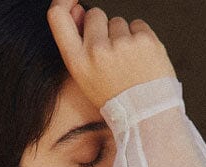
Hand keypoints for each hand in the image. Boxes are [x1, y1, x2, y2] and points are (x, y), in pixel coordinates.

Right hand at [47, 2, 176, 110]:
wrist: (147, 116)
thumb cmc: (116, 99)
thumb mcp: (87, 78)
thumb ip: (79, 43)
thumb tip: (77, 9)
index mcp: (77, 63)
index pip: (57, 17)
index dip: (62, 0)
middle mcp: (96, 51)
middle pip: (94, 14)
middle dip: (103, 27)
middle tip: (112, 54)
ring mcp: (121, 44)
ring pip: (118, 22)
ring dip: (123, 36)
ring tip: (129, 62)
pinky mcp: (144, 39)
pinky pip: (138, 25)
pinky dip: (140, 38)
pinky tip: (141, 59)